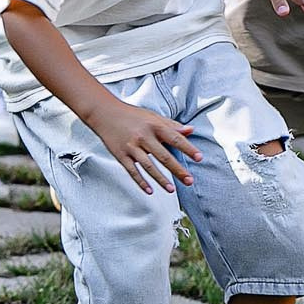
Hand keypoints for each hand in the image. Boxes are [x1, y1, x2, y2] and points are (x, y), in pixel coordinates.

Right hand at [86, 99, 202, 194]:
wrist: (104, 113)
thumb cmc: (132, 115)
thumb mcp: (153, 116)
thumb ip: (172, 125)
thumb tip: (191, 130)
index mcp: (154, 126)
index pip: (174, 138)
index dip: (188, 148)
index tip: (199, 158)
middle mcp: (143, 137)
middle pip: (163, 156)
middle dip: (177, 169)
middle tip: (189, 181)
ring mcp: (131, 147)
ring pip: (148, 166)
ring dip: (160, 179)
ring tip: (172, 190)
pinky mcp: (121, 155)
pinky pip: (132, 171)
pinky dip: (141, 181)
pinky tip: (149, 191)